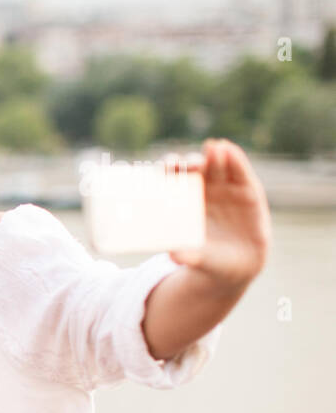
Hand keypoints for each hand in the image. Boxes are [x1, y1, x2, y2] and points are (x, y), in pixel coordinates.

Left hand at [166, 138, 270, 289]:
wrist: (236, 265)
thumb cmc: (208, 260)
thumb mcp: (197, 259)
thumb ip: (187, 255)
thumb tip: (173, 255)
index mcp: (182, 203)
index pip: (171, 181)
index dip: (168, 172)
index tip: (165, 170)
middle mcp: (201, 191)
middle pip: (193, 169)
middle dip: (190, 163)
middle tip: (190, 163)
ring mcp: (224, 187)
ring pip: (216, 166)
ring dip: (214, 155)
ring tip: (213, 147)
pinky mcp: (245, 188)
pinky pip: (239, 171)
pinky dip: (235, 160)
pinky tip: (229, 150)